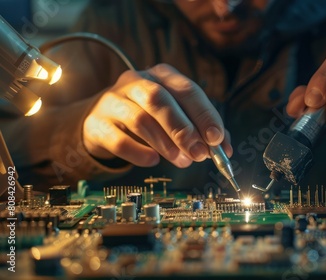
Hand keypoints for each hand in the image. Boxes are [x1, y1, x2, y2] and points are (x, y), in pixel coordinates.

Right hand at [83, 64, 231, 167]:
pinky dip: (139, 152)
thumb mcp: (176, 115)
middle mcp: (136, 81)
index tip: (216, 139)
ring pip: (140, 119)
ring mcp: (113, 101)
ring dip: (165, 143)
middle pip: (160, 100)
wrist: (104, 120)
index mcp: (162, 75)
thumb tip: (224, 148)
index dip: (204, 115)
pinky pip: (118, 139)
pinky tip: (153, 160)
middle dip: (184, 129)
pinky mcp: (96, 123)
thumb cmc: (149, 116)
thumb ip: (201, 128)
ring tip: (182, 161)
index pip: (187, 90)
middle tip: (199, 154)